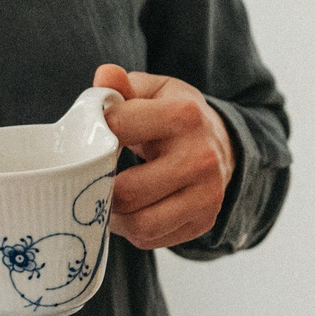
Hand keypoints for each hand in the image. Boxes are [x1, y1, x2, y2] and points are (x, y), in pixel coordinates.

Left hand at [92, 65, 233, 249]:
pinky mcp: (204, 220)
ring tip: (106, 201)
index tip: (93, 139)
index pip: (117, 130)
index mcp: (183, 115)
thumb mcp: (153, 91)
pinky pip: (152, 239)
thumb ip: (123, 86)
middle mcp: (200, 157)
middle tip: (90, 181)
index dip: (95, 136)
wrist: (224, 144)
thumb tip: (104, 76)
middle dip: (99, 188)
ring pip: (139, 224)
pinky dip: (132, 231)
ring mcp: (206, 194)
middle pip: (127, 191)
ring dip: (113, 218)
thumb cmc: (175, 115)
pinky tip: (131, 212)